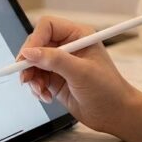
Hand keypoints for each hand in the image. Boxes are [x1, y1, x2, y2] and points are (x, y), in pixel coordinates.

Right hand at [19, 16, 138, 133]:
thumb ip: (54, 60)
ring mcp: (60, 63)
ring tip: (40, 92)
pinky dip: (36, 88)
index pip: (47, 27)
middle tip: (26, 78)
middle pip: (36, 45)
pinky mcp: (56, 79)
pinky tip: (46, 97)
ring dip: (32, 78)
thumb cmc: (108, 89)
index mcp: (77, 35)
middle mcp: (67, 47)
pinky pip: (36, 78)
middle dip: (29, 62)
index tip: (26, 57)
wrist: (115, 114)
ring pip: (33, 63)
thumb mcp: (81, 72)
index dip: (35, 40)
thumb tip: (29, 53)